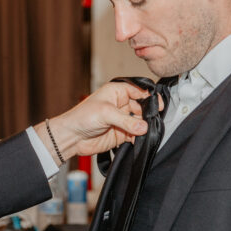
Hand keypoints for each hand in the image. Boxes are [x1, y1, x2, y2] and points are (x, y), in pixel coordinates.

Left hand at [36, 82, 150, 161]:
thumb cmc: (82, 117)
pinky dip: (139, 138)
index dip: (150, 96)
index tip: (158, 105)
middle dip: (148, 114)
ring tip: (145, 132)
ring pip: (141, 122)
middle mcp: (121, 104)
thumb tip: (144, 127)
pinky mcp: (121, 133)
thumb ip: (126, 121)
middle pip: (143, 107)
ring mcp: (122, 119)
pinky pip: (136, 135)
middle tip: (152, 122)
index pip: (139, 90)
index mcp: (117, 91)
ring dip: (144, 127)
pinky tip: (138, 140)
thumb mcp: (106, 113)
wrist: (72, 137)